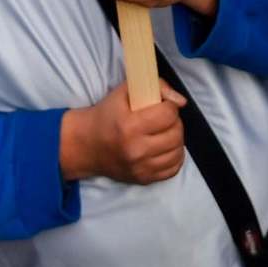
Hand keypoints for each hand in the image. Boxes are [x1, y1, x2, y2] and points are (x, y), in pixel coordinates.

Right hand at [59, 81, 186, 183]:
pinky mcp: (144, 179)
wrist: (87, 146)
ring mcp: (140, 168)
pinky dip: (174, 157)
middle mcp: (136, 150)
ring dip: (176, 140)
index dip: (170, 106)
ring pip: (177, 152)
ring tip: (165, 133)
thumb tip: (181, 101)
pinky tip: (165, 148)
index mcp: (129, 126)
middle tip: (164, 119)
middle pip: (175, 134)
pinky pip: (173, 169)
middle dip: (174, 122)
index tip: (163, 105)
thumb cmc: (106, 115)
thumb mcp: (124, 92)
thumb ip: (155, 87)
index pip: (168, 115)